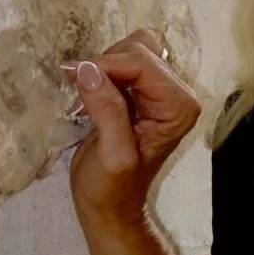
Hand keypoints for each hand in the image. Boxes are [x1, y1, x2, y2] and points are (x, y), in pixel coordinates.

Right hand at [63, 27, 200, 235]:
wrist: (111, 205)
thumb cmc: (113, 188)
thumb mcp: (112, 155)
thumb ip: (107, 111)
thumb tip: (88, 70)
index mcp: (179, 107)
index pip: (142, 62)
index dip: (106, 66)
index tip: (74, 78)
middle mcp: (177, 94)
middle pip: (138, 50)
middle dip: (104, 65)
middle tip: (81, 94)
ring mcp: (161, 91)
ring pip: (131, 49)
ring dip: (102, 67)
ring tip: (86, 98)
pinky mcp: (143, 91)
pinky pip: (123, 61)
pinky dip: (103, 69)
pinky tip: (90, 92)